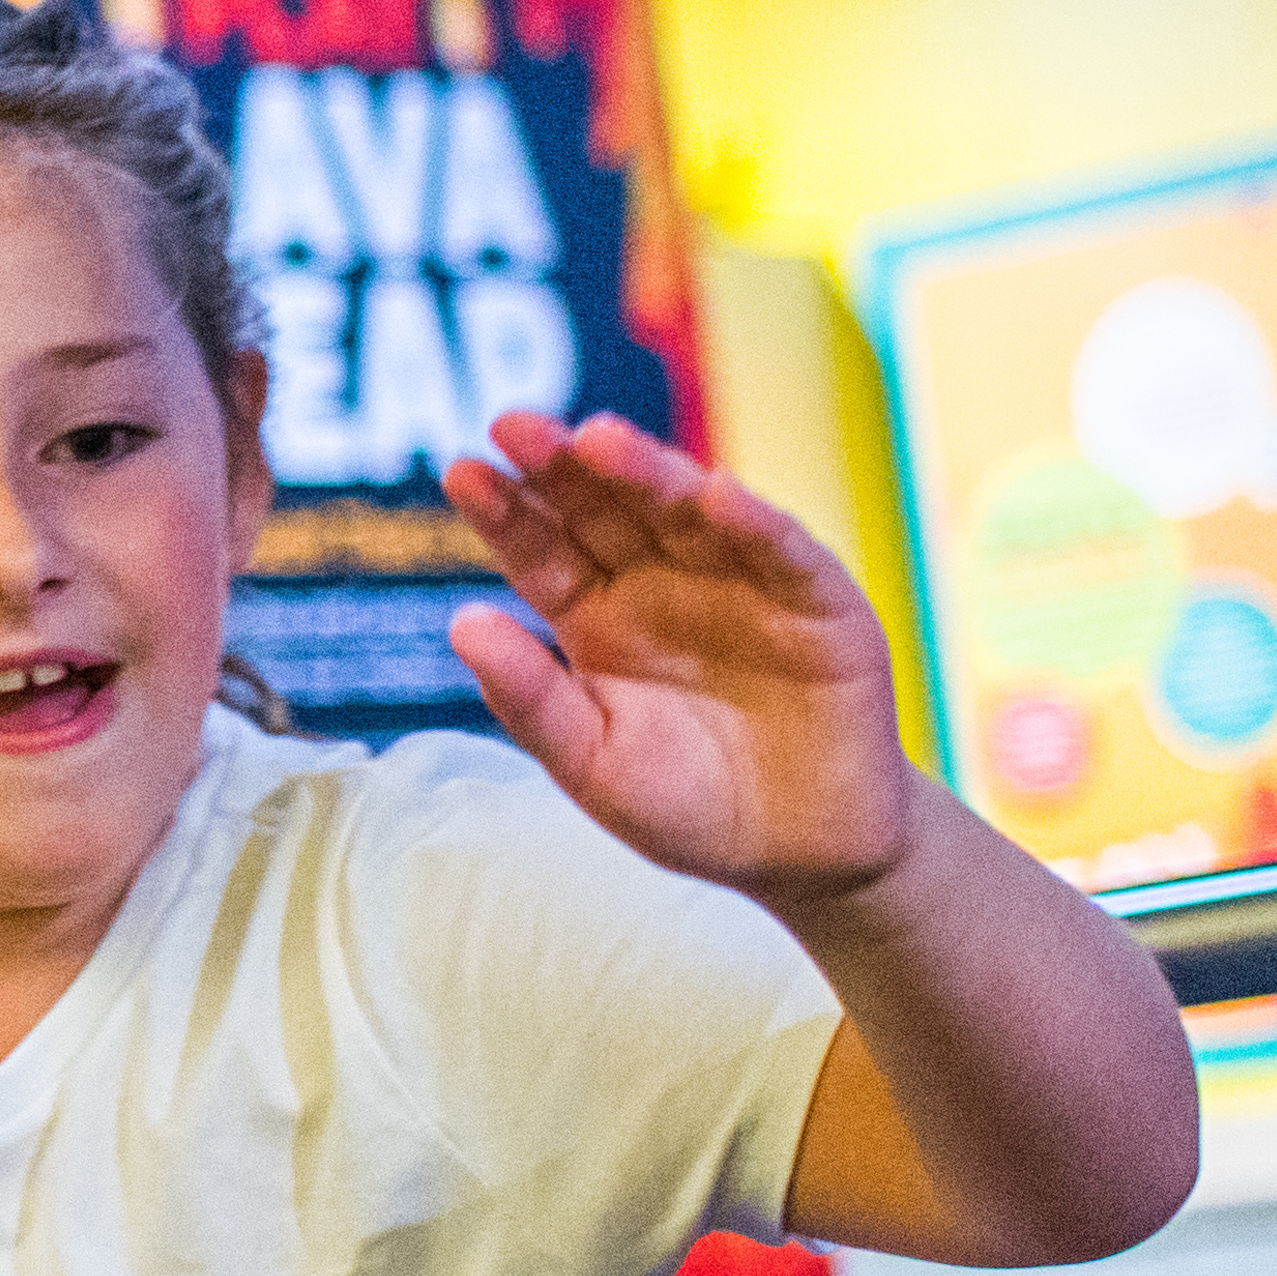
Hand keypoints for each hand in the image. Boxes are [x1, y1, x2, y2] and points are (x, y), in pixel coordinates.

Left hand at [439, 411, 918, 903]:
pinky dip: (752, 522)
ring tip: (598, 439)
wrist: (804, 852)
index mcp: (598, 617)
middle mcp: (662, 582)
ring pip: (686, 511)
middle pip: (606, 509)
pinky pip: (781, 550)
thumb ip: (530, 701)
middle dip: (562, 466)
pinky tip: (715, 495)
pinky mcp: (816, 598)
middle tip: (515, 424)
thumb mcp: (592, 765)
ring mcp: (740, 580)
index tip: (461, 473)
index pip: (542, 550)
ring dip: (647, 471)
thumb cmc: (688, 807)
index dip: (505, 512)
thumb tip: (460, 623)